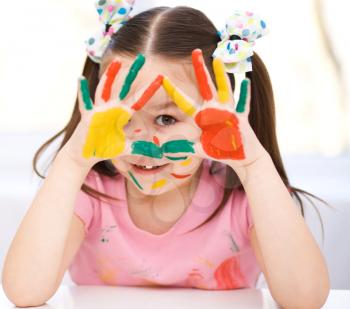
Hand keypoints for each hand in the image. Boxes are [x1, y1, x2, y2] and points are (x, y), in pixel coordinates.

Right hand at [63, 54, 163, 168]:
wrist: (86, 154)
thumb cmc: (105, 148)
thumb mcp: (126, 148)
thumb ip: (141, 148)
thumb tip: (158, 153)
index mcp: (122, 114)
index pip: (139, 99)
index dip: (149, 90)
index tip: (161, 78)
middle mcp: (112, 108)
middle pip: (124, 87)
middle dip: (133, 73)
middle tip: (143, 58)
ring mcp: (100, 110)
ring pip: (106, 89)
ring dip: (111, 76)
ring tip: (118, 61)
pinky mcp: (88, 116)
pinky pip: (85, 102)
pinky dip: (82, 91)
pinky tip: (80, 79)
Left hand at [161, 49, 268, 172]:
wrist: (241, 156)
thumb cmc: (221, 150)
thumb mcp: (199, 149)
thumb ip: (182, 147)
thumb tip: (161, 149)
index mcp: (203, 116)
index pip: (185, 101)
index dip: (174, 90)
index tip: (163, 78)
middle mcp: (215, 110)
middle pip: (205, 86)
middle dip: (200, 69)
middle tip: (195, 51)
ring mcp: (228, 112)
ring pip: (224, 89)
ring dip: (221, 76)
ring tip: (217, 60)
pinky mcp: (240, 118)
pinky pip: (242, 104)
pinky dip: (244, 94)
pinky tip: (245, 81)